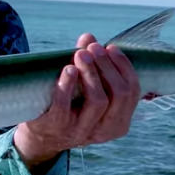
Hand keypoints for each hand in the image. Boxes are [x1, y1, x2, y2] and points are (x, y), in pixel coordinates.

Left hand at [14, 33, 140, 170]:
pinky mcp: (58, 128)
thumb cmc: (69, 107)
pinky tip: (68, 70)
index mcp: (119, 121)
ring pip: (98, 101)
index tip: (111, 47)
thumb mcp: (84, 90)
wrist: (41, 136)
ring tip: (80, 54)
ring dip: (91, 73)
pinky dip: (68, 85)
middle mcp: (105, 130)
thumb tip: (88, 37)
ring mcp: (82, 131)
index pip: (132, 92)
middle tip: (93, 47)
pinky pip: (65, 106)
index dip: (123, 67)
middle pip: (119, 95)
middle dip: (108, 67)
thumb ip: (89, 64)